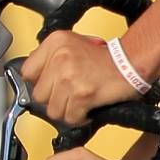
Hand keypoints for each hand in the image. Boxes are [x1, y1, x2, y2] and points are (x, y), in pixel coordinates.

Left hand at [21, 31, 142, 127]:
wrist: (132, 64)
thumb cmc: (108, 58)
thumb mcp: (75, 44)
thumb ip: (53, 57)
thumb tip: (38, 78)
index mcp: (56, 42)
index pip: (28, 72)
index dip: (40, 83)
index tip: (50, 86)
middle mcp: (60, 57)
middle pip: (39, 94)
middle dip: (54, 100)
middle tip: (69, 96)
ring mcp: (69, 76)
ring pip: (53, 110)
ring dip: (67, 111)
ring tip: (79, 103)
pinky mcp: (81, 94)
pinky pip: (70, 117)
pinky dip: (80, 118)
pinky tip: (87, 109)